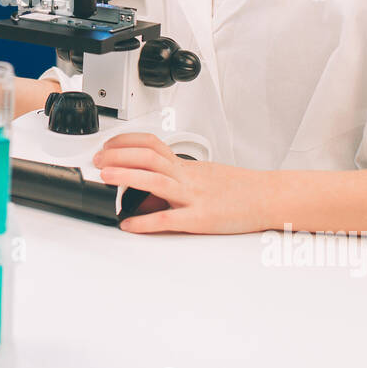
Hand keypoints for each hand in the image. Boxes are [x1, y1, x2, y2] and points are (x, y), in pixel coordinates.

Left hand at [92, 133, 266, 234]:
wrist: (268, 197)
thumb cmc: (238, 188)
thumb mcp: (204, 175)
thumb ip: (177, 177)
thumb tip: (150, 184)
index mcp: (186, 166)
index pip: (151, 144)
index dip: (125, 142)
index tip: (107, 146)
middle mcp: (187, 177)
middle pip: (148, 157)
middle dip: (118, 155)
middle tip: (98, 159)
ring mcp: (193, 197)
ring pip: (155, 180)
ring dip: (126, 176)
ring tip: (105, 176)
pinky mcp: (201, 218)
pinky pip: (168, 219)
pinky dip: (144, 222)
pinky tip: (128, 225)